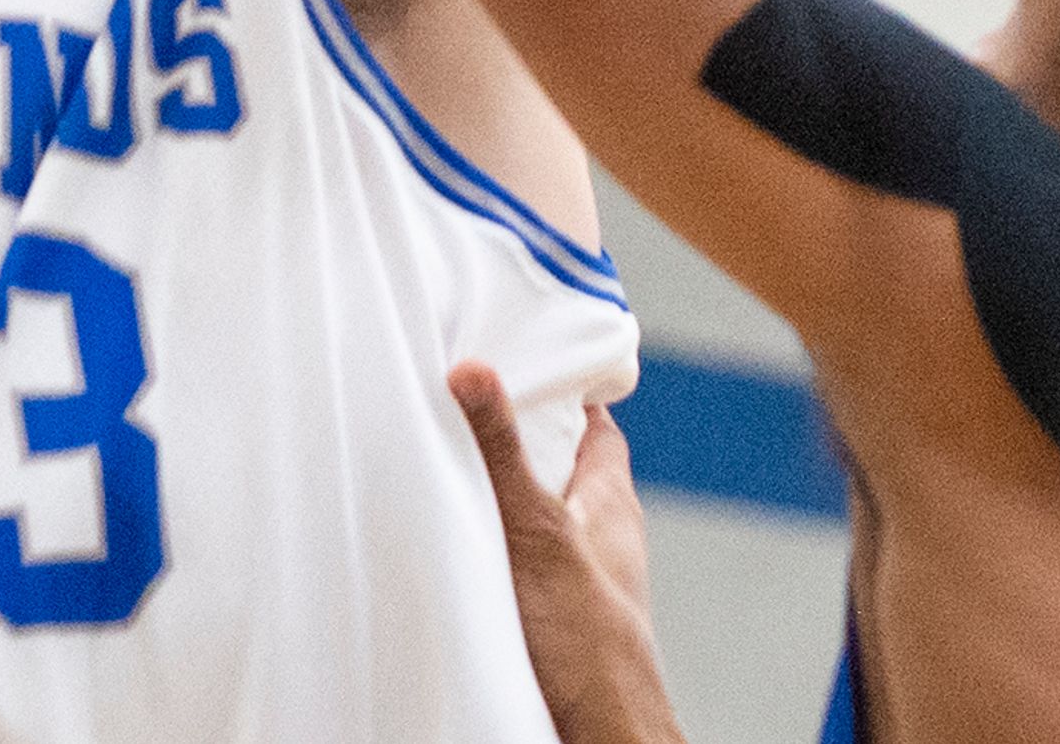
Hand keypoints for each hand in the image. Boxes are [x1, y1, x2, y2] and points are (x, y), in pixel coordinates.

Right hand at [457, 365, 689, 743]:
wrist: (601, 731)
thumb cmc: (588, 639)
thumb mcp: (537, 529)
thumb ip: (502, 454)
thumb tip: (475, 370)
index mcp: (611, 497)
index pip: (597, 419)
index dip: (566, 385)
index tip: (523, 353)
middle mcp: (600, 529)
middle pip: (562, 461)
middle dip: (519, 436)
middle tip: (465, 404)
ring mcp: (578, 571)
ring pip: (539, 511)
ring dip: (502, 492)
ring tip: (449, 465)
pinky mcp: (553, 609)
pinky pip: (522, 555)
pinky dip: (495, 540)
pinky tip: (460, 542)